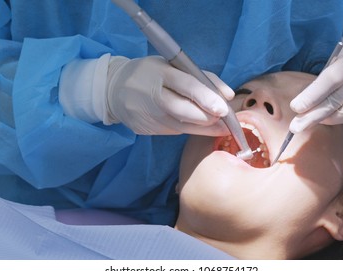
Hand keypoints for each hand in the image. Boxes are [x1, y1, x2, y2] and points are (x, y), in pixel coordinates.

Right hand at [105, 55, 233, 134]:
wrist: (113, 89)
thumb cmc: (151, 74)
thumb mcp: (172, 66)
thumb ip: (201, 77)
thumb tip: (228, 96)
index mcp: (160, 72)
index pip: (186, 85)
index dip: (207, 98)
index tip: (224, 108)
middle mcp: (152, 95)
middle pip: (184, 111)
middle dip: (208, 118)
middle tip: (226, 121)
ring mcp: (147, 115)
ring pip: (182, 126)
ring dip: (204, 128)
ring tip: (219, 126)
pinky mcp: (145, 129)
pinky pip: (173, 131)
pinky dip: (188, 128)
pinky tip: (197, 126)